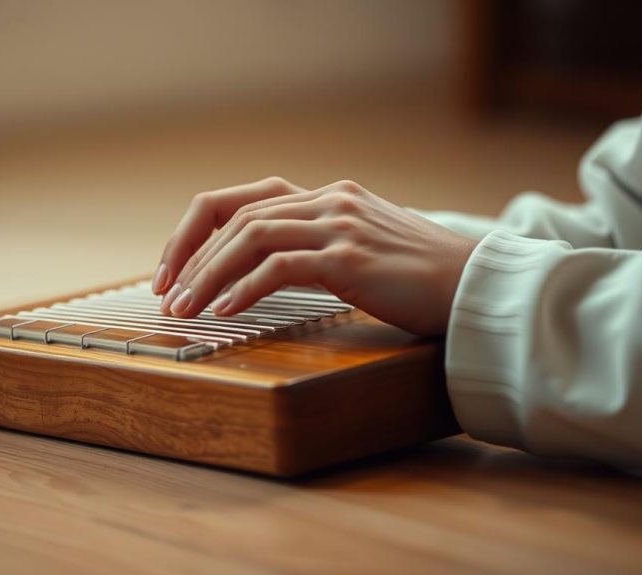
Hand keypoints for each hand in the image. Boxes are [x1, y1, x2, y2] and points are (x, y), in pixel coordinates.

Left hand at [151, 177, 477, 335]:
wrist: (476, 286)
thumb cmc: (419, 279)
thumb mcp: (362, 250)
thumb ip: (317, 248)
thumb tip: (261, 275)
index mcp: (327, 196)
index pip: (243, 199)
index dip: (198, 230)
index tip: (173, 267)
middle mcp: (328, 200)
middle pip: (235, 214)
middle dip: (190, 254)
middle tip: (165, 292)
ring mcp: (338, 225)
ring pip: (249, 236)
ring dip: (207, 274)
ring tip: (183, 307)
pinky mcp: (349, 257)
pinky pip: (279, 267)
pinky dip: (242, 288)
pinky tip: (224, 311)